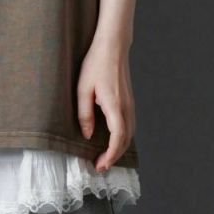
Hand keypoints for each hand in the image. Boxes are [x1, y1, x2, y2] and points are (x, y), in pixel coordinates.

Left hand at [76, 37, 135, 171]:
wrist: (113, 47)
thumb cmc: (96, 64)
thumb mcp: (83, 89)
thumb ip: (84, 113)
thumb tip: (88, 135)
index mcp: (115, 105)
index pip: (118, 137)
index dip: (110, 155)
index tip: (101, 165)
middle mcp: (126, 107)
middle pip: (126, 140)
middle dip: (114, 156)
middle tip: (100, 166)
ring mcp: (130, 104)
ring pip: (129, 134)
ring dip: (119, 148)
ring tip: (105, 157)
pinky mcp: (129, 101)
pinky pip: (129, 125)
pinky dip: (123, 138)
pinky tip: (113, 141)